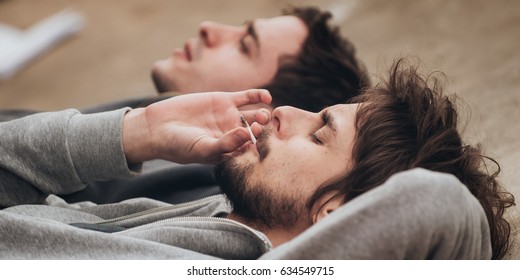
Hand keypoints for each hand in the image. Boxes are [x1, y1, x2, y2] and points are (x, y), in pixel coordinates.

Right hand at [122, 89, 271, 163]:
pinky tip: (266, 97)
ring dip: (262, 115)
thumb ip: (225, 144)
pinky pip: (247, 97)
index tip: (262, 142)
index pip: (253, 150)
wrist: (158, 127)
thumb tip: (246, 136)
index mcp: (231, 151)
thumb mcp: (202, 148)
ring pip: (254, 115)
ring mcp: (230, 117)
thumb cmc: (179, 146)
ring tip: (263, 115)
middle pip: (257, 132)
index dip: (261, 146)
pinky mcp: (224, 100)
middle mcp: (233, 134)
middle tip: (263, 127)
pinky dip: (258, 96)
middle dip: (264, 130)